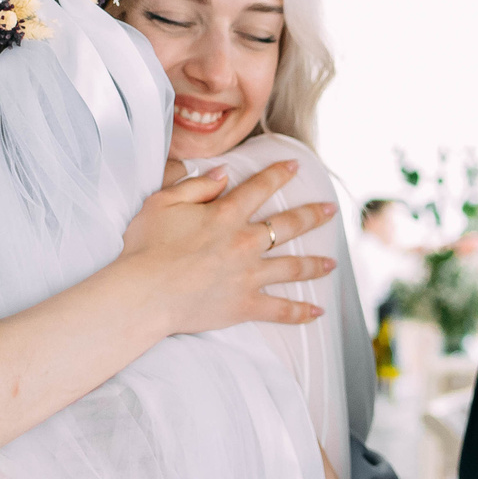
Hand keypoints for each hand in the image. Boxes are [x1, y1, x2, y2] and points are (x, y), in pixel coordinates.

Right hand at [121, 162, 336, 336]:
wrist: (145, 292)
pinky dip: (300, 312)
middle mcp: (245, 242)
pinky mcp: (245, 305)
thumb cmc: (147, 247)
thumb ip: (195, 186)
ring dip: (315, 264)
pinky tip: (317, 311)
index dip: (279, 174)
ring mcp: (249, 275)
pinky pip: (280, 310)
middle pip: (288, 225)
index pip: (260, 187)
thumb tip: (223, 175)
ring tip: (332, 263)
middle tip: (330, 210)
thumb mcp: (162, 202)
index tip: (295, 166)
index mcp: (226, 214)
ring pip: (293, 267)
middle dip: (312, 215)